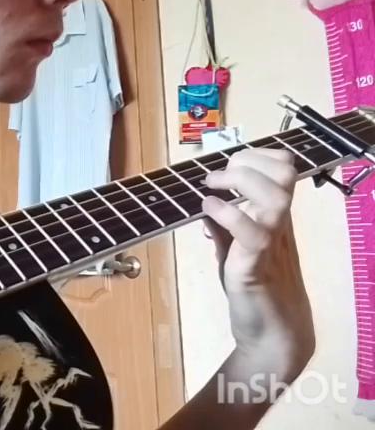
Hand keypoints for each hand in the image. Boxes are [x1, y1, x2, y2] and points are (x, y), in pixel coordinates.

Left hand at [202, 148, 314, 376]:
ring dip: (240, 180)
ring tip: (212, 187)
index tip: (228, 165)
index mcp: (276, 217)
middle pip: (285, 171)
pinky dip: (228, 213)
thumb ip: (224, 226)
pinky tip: (208, 209)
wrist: (273, 336)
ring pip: (276, 195)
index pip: (283, 167)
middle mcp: (279, 224)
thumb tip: (205, 201)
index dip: (257, 155)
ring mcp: (272, 243)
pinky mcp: (257, 265)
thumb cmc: (256, 291)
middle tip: (218, 175)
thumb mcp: (235, 251)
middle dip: (248, 160)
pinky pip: (253, 232)